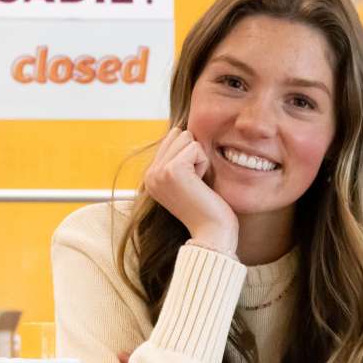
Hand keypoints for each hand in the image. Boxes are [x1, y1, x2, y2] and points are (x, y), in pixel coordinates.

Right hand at [143, 127, 237, 252]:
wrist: (212, 233)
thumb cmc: (207, 208)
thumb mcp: (188, 181)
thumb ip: (179, 158)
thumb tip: (182, 130)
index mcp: (151, 177)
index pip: (173, 138)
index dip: (191, 155)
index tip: (192, 183)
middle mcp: (150, 174)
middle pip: (179, 134)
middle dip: (195, 154)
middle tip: (196, 183)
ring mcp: (158, 172)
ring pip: (187, 138)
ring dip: (200, 159)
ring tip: (198, 184)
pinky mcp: (172, 170)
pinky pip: (195, 147)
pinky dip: (204, 164)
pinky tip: (200, 185)